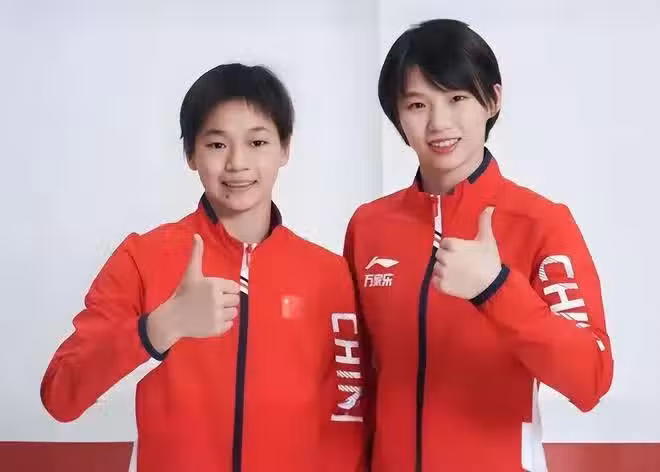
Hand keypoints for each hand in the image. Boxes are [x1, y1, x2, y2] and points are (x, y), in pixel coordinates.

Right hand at [147, 234, 239, 350]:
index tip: (213, 293)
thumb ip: (197, 254)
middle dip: (226, 301)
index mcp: (214, 285)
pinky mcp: (217, 329)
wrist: (172, 318)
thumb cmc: (183, 294)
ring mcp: (217, 315)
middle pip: (236, 300)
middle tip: (210, 303)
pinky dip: (222, 324)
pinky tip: (209, 320)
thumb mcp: (191, 273)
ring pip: (234, 313)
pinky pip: (230, 325)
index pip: (234, 288)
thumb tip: (196, 235)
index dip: (226, 290)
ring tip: (209, 311)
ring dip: (225, 312)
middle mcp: (217, 300)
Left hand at [431, 207, 501, 299]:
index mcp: (454, 245)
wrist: (492, 286)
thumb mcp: (488, 240)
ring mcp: (443, 272)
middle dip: (448, 257)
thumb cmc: (489, 262)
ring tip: (458, 273)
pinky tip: (452, 280)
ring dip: (444, 269)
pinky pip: (434, 281)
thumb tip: (489, 207)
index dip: (453, 247)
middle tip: (461, 263)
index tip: (462, 253)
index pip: (445, 243)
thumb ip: (484, 222)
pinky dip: (440, 281)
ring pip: (436, 267)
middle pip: (439, 254)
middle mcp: (446, 258)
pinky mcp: (442, 285)